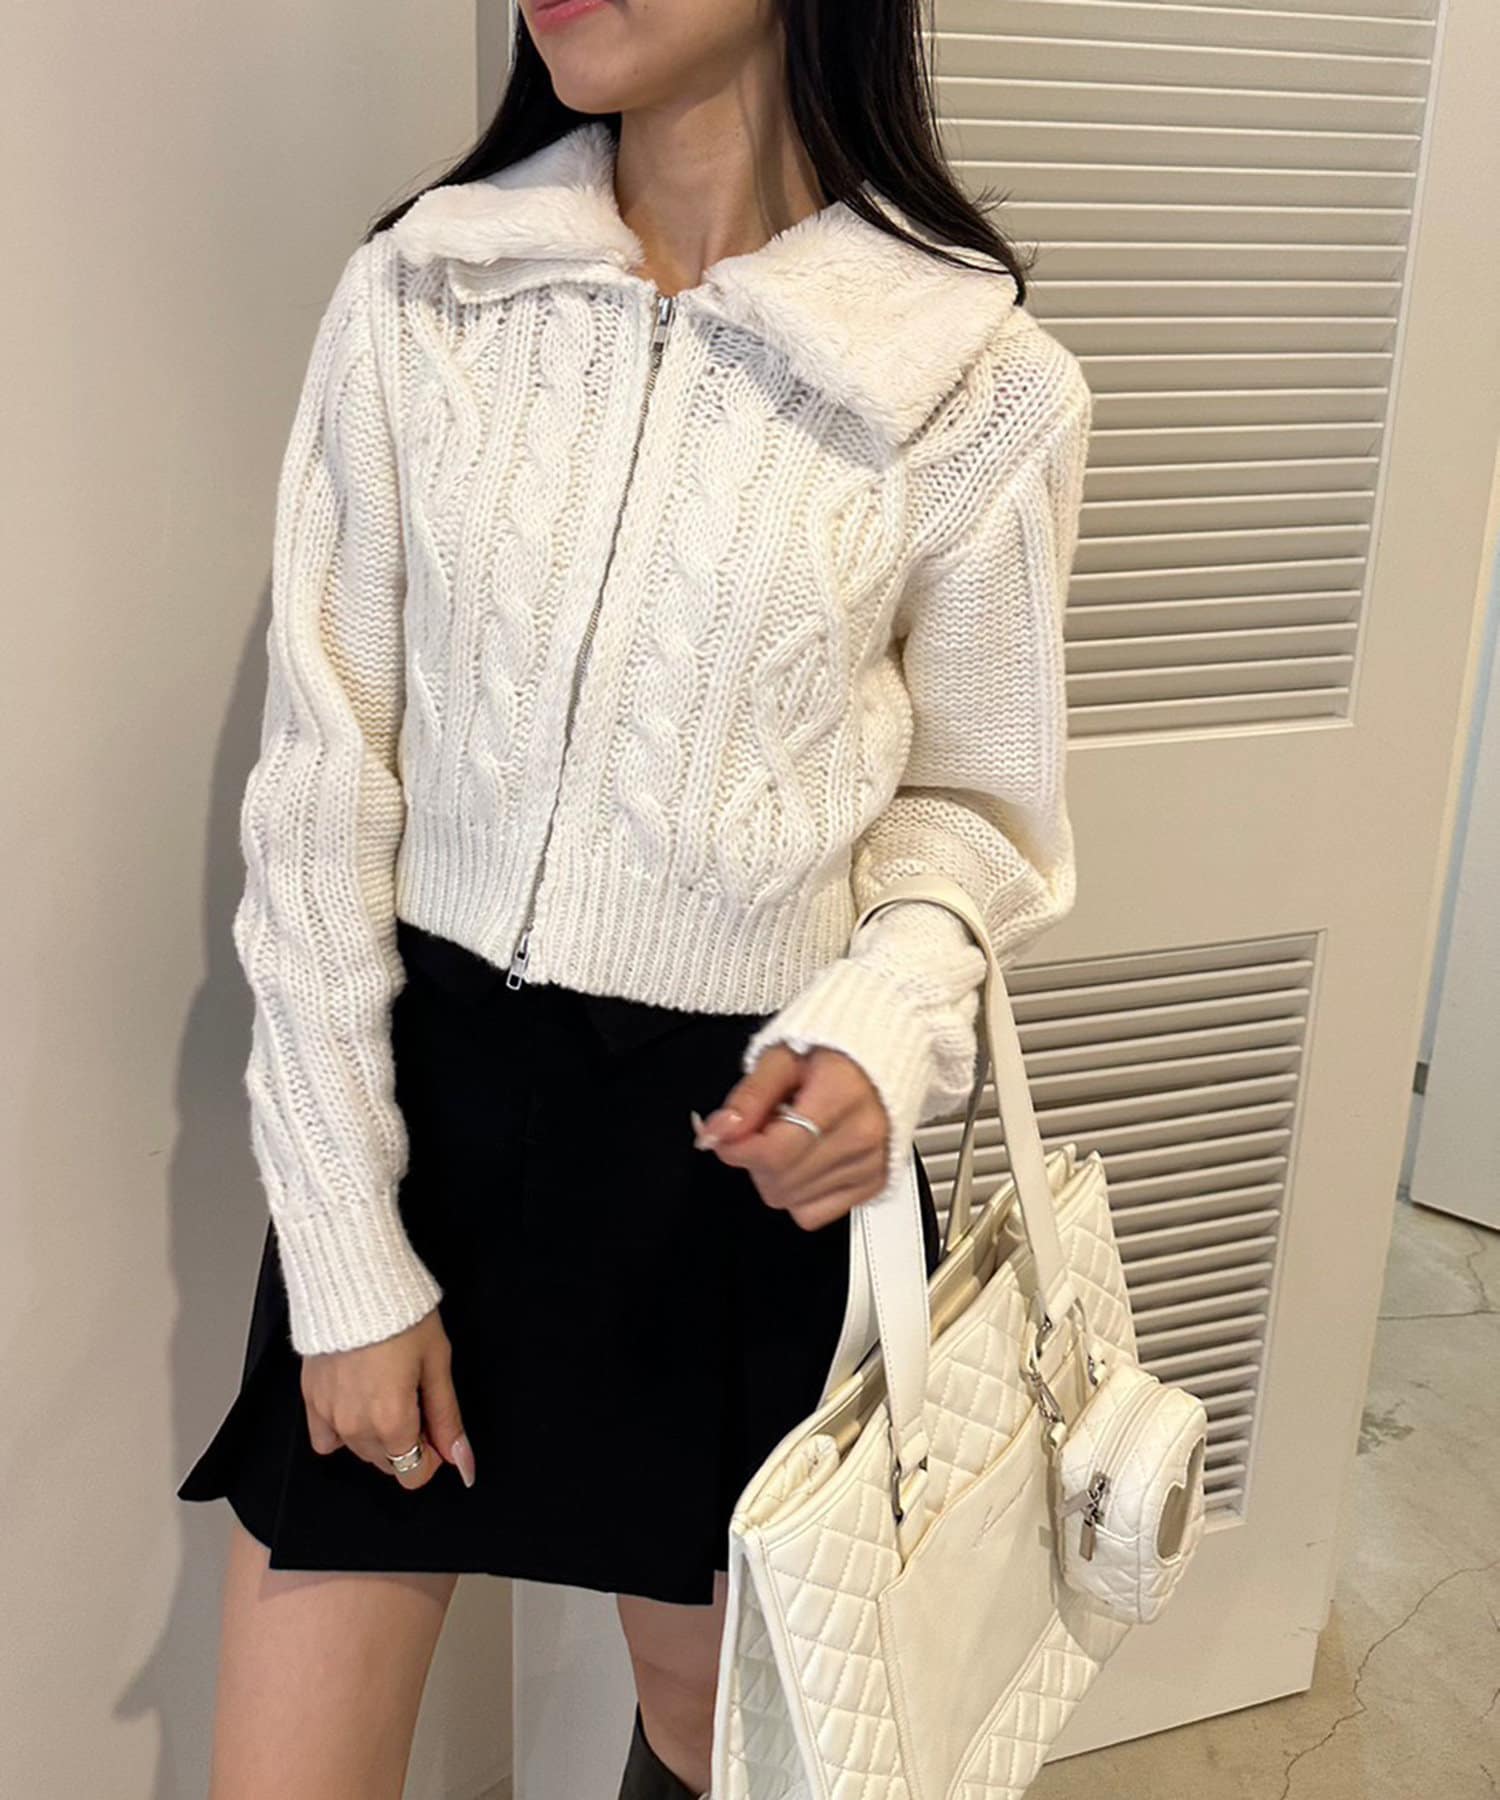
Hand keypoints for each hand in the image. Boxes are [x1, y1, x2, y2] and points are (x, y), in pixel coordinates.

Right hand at [300, 1307, 475, 1490]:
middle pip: (388, 1464)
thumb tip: (463, 1461)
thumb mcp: (438, 1363)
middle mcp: (356, 1427)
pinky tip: (357, 1401)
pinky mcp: (309, 1400)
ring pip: (359, 1452)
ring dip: (377, 1436)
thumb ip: (447, 1419)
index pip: (414, 1474)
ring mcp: (328, 1415)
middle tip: (414, 1398)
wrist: (355, 1281)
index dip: (432, 1455)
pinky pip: (325, 1439)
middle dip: (407, 1443)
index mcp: (392, 1421)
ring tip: (386, 1390)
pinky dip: (342, 1431)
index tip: (434, 1426)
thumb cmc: (401, 1315)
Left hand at [696, 1043, 889, 1230]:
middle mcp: (863, 1135)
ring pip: (790, 1201)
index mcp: (842, 1093)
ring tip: (791, 1137)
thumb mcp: (782, 1057)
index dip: (735, 1149)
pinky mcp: (873, 1184)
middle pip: (779, 1181)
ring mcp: (871, 1164)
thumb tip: (716, 1132)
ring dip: (776, 1175)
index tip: (722, 1134)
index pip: (775, 1151)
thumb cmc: (832, 1053)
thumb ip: (748, 1096)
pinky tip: (806, 1160)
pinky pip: (812, 1215)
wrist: (882, 1057)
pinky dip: (798, 1193)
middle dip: (755, 1158)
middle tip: (766, 1125)